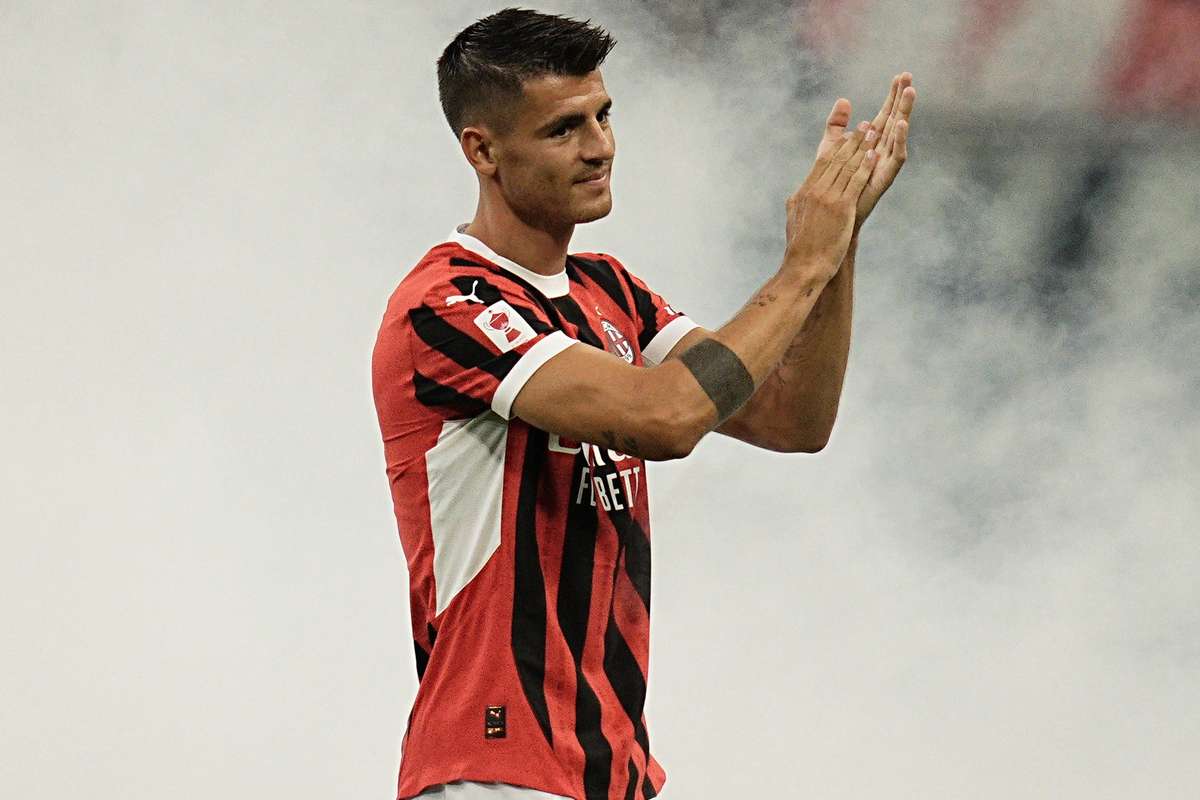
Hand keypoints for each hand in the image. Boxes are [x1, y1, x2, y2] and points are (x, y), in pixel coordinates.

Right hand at [783, 119, 877, 284]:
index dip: (837, 147)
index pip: (822, 163)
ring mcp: (828, 199)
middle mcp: (815, 191)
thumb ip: (797, 205)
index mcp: (804, 192)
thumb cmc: (801, 249)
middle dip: (852, 141)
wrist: (804, 267)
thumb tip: (795, 197)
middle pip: (836, 160)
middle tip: (864, 126)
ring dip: (861, 147)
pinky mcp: (841, 209)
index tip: (847, 135)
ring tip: (873, 133)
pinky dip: (865, 166)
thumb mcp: (794, 221)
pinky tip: (874, 155)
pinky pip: (855, 182)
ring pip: (846, 167)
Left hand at [812, 73, 914, 234]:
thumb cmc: (834, 184)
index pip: (885, 113)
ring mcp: (885, 163)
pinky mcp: (885, 177)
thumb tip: (844, 100)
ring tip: (910, 92)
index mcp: (872, 142)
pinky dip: (900, 140)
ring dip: (905, 112)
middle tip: (908, 76)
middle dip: (902, 98)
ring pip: (900, 133)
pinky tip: (901, 124)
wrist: (834, 217)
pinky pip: (897, 156)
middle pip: (896, 118)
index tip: (900, 75)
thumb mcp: (832, 148)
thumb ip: (836, 126)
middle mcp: (882, 150)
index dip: (892, 95)